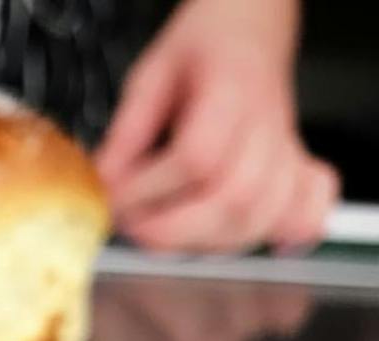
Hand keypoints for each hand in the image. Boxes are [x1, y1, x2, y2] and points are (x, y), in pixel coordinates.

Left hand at [96, 0, 338, 253]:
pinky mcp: (296, 170)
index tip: (113, 199)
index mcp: (232, 90)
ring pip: (260, 218)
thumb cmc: (204, 50)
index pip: (196, 157)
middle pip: (233, 199)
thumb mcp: (151, 74)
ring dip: (207, 241)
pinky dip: (283, 234)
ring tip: (168, 232)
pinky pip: (305, 214)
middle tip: (133, 224)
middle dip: (171, 228)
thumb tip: (104, 181)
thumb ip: (127, 129)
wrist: (250, 31)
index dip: (148, 189)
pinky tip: (249, 239)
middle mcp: (267, 125)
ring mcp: (286, 152)